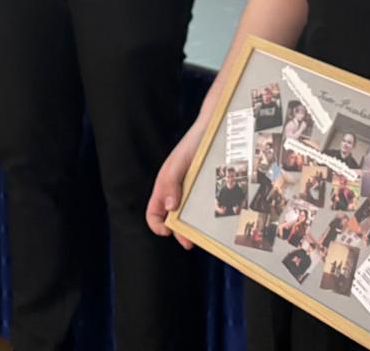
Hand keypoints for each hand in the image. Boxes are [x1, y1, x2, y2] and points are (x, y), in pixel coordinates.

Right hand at [145, 123, 205, 248]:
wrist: (215, 129)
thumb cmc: (193, 143)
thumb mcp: (178, 163)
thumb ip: (171, 182)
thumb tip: (169, 208)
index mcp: (164, 188)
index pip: (153, 214)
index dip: (158, 225)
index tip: (169, 231)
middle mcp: (177, 193)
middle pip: (174, 221)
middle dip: (181, 232)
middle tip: (193, 240)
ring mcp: (193, 193)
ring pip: (190, 217)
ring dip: (195, 227)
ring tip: (205, 233)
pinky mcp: (207, 191)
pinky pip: (205, 208)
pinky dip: (208, 217)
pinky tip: (216, 219)